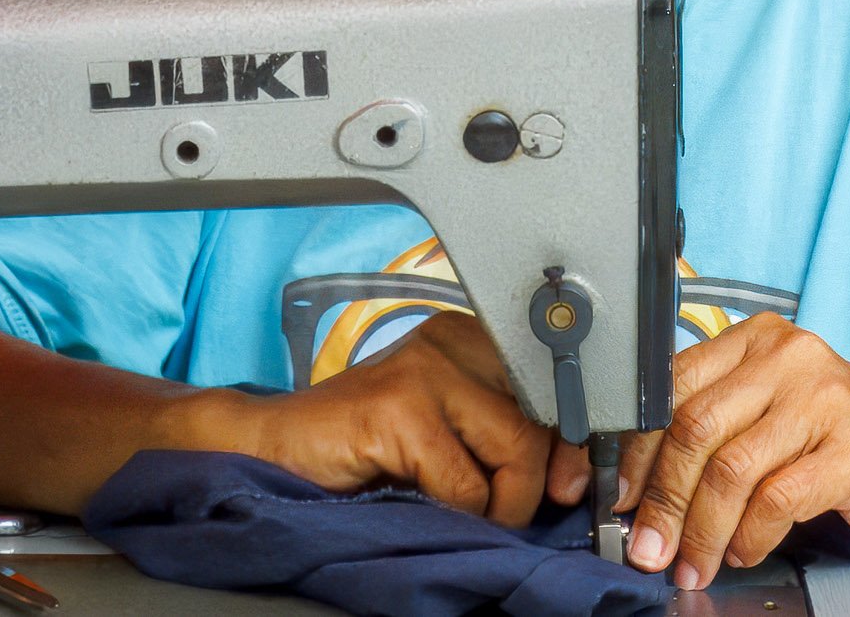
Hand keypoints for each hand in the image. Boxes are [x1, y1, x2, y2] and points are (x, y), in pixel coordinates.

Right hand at [200, 312, 574, 526]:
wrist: (274, 450)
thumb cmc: (364, 446)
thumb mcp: (450, 432)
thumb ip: (505, 437)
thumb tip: (574, 476)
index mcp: (470, 336)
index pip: (555, 384)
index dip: (570, 442)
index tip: (566, 483)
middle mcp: (452, 340)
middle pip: (543, 417)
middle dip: (535, 480)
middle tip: (507, 512)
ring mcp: (423, 370)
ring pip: (515, 449)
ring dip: (499, 504)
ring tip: (460, 510)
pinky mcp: (397, 408)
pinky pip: (465, 484)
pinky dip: (456, 513)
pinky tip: (420, 502)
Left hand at [615, 315, 849, 589]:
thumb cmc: (832, 431)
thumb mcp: (766, 407)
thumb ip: (710, 429)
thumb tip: (635, 489)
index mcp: (755, 338)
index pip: (671, 387)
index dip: (633, 449)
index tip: (611, 496)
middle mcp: (788, 356)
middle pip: (695, 428)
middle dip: (662, 500)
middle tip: (648, 547)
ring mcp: (826, 398)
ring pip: (732, 469)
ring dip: (702, 530)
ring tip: (694, 562)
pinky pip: (779, 499)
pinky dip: (752, 535)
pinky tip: (745, 551)